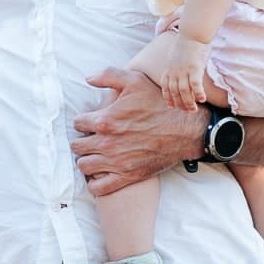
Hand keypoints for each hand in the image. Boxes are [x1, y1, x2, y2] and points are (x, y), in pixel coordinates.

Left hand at [71, 67, 206, 195]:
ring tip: (95, 154)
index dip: (83, 121)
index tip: (91, 122)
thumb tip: (88, 78)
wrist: (186, 130)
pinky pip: (99, 187)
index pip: (77, 123)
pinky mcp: (127, 177)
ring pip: (84, 166)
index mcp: (105, 120)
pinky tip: (101, 172)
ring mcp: (116, 162)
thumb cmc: (160, 104)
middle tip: (92, 138)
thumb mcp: (135, 81)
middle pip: (77, 146)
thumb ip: (108, 75)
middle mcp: (107, 143)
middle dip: (82, 140)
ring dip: (86, 159)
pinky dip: (95, 182)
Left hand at [162, 36, 210, 111]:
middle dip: (180, 103)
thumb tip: (183, 71)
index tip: (172, 106)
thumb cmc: (187, 44)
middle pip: (174, 92)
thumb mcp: (176, 56)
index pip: (166, 87)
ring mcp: (183, 70)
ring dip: (188, 102)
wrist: (192, 33)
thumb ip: (177, 66)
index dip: (168, 98)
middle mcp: (174, 71)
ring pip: (183, 91)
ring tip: (194, 110)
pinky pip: (195, 84)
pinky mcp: (194, 68)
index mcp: (169, 69)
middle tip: (187, 111)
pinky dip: (198, 93)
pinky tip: (202, 99)